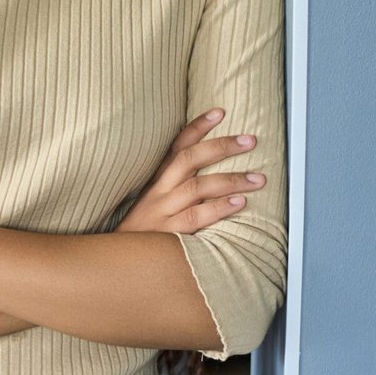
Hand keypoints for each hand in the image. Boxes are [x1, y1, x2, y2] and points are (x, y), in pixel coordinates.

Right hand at [116, 107, 265, 234]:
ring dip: (230, 180)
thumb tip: (211, 174)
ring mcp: (163, 212)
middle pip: (189, 160)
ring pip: (197, 187)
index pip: (175, 146)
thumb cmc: (143, 233)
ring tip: (259, 178)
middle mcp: (159, 192)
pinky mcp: (168, 234)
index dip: (197, 127)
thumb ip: (176, 188)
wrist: (116, 262)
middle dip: (221, 146)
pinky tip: (240, 203)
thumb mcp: (153, 204)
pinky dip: (219, 208)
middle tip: (249, 140)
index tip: (219, 112)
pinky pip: (196, 217)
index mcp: (156, 181)